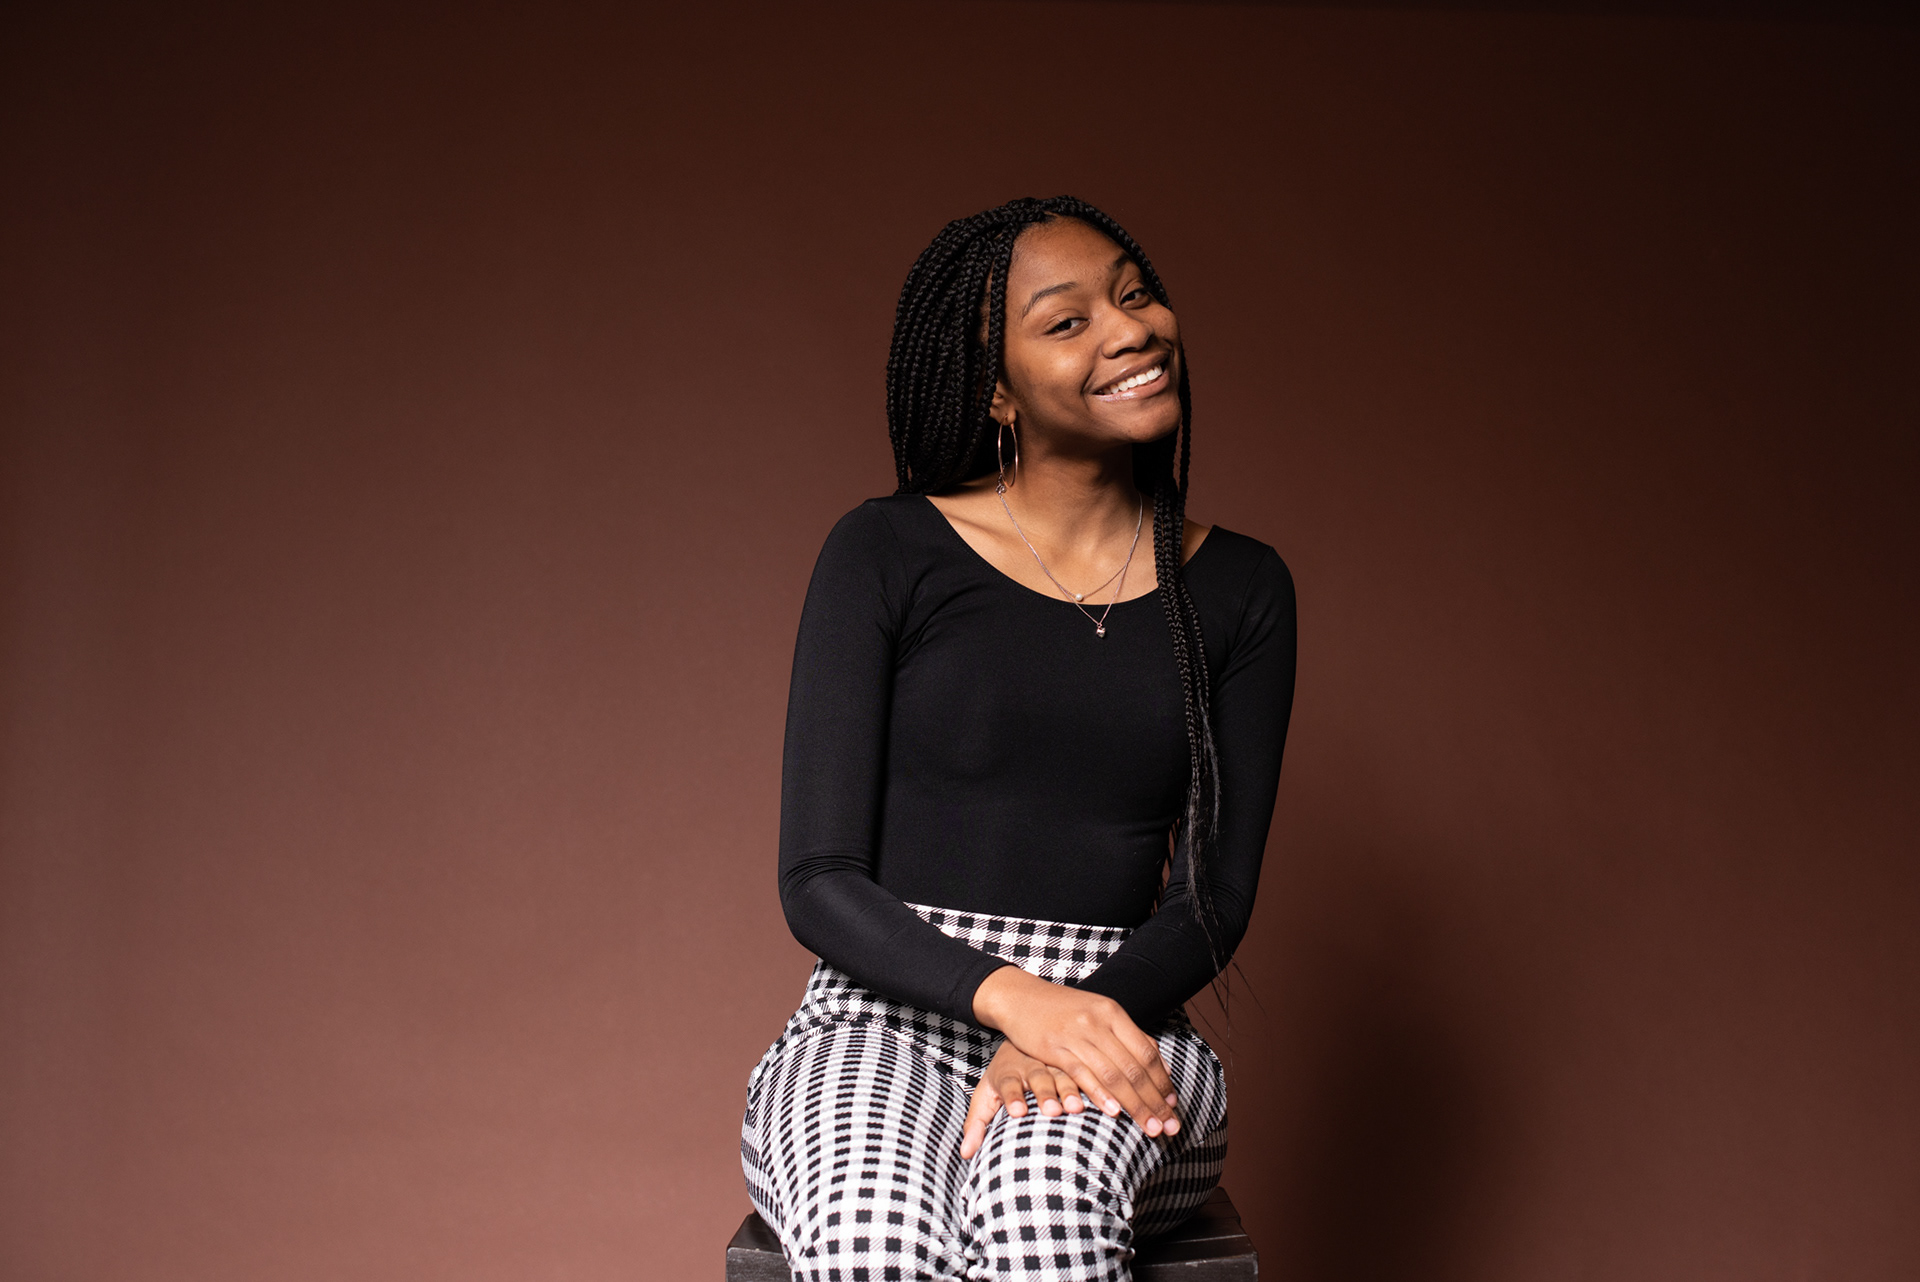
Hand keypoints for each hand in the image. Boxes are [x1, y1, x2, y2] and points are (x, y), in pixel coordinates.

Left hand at [959, 1040, 1087, 1158]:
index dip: (1013, 1097)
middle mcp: (1032, 1065)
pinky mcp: (1074, 1063)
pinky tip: (1104, 1099)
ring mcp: (1055, 1062)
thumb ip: (976, 1123)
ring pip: (1064, 1074)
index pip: (1008, 1084)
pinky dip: (1094, 1086)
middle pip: (1038, 1078)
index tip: (1017, 1112)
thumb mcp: (986, 1095)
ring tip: (1078, 1108)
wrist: (1022, 1040)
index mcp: (1008, 1072)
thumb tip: (966, 1154)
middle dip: (1045, 1094)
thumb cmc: (1003, 1078)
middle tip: (1052, 1111)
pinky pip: (1085, 1072)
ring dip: (1071, 1091)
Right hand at [970, 965, 1180, 1138]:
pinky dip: (1100, 1095)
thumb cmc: (1064, 1010)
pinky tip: (1114, 1112)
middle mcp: (1098, 1022)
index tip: (1174, 1105)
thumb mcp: (1098, 1013)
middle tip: (1169, 1127)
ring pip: (1113, 1075)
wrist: (1021, 996)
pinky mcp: (1053, 1048)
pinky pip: (1082, 1075)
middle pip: (1134, 1068)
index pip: (1147, 1052)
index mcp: (1113, 1013)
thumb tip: (1159, 1065)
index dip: (1163, 1082)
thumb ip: (1127, 1037)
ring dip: (1135, 1105)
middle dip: (1155, 1101)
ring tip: (1150, 1129)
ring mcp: (1076, 1035)